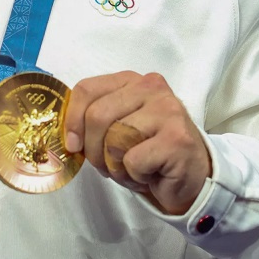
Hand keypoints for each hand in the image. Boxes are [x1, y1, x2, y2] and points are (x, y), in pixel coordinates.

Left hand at [64, 72, 211, 214]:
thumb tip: (67, 136)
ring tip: (134, 168)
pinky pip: (133, 161)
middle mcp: (151, 87)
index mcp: (132, 80)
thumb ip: (95, 120)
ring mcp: (167, 111)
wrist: (191, 177)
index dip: (72, 120)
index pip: (87, 89)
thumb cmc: (148, 152)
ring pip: (114, 140)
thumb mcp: (117, 127)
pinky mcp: (176, 139)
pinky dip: (135, 176)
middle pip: (97, 116)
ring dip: (116, 166)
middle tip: (107, 166)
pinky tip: (151, 174)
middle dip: (94, 150)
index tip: (72, 144)